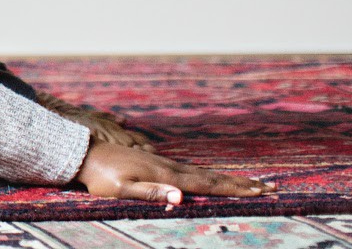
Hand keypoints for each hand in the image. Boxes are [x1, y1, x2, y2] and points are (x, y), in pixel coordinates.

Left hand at [75, 141, 277, 206]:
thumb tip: (180, 196)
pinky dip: (207, 176)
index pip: (206, 184)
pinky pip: (189, 171)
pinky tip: (211, 179)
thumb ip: (150, 193)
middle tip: (269, 186)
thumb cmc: (99, 177)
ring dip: (227, 178)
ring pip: (202, 172)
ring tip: (249, 182)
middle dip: (240, 183)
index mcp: (164, 175)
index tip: (259, 191)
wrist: (81, 154)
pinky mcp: (154, 163)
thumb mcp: (121, 190)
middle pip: (211, 176)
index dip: (233, 189)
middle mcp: (167, 166)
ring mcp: (161, 163)